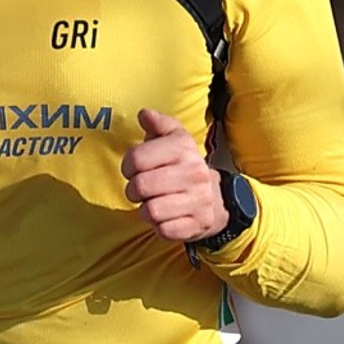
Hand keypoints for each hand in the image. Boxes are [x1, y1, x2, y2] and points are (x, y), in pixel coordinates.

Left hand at [123, 107, 228, 242]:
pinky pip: (164, 230)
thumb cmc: (183, 167)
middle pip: (139, 187)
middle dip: (133, 191)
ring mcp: (198, 200)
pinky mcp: (197, 224)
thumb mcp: (174, 141)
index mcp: (184, 149)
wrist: (216, 198)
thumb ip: (159, 125)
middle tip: (142, 190)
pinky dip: (159, 226)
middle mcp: (194, 172)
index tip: (134, 170)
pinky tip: (166, 217)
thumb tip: (144, 114)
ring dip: (145, 210)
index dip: (127, 167)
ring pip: (150, 211)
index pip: (136, 158)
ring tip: (154, 203)